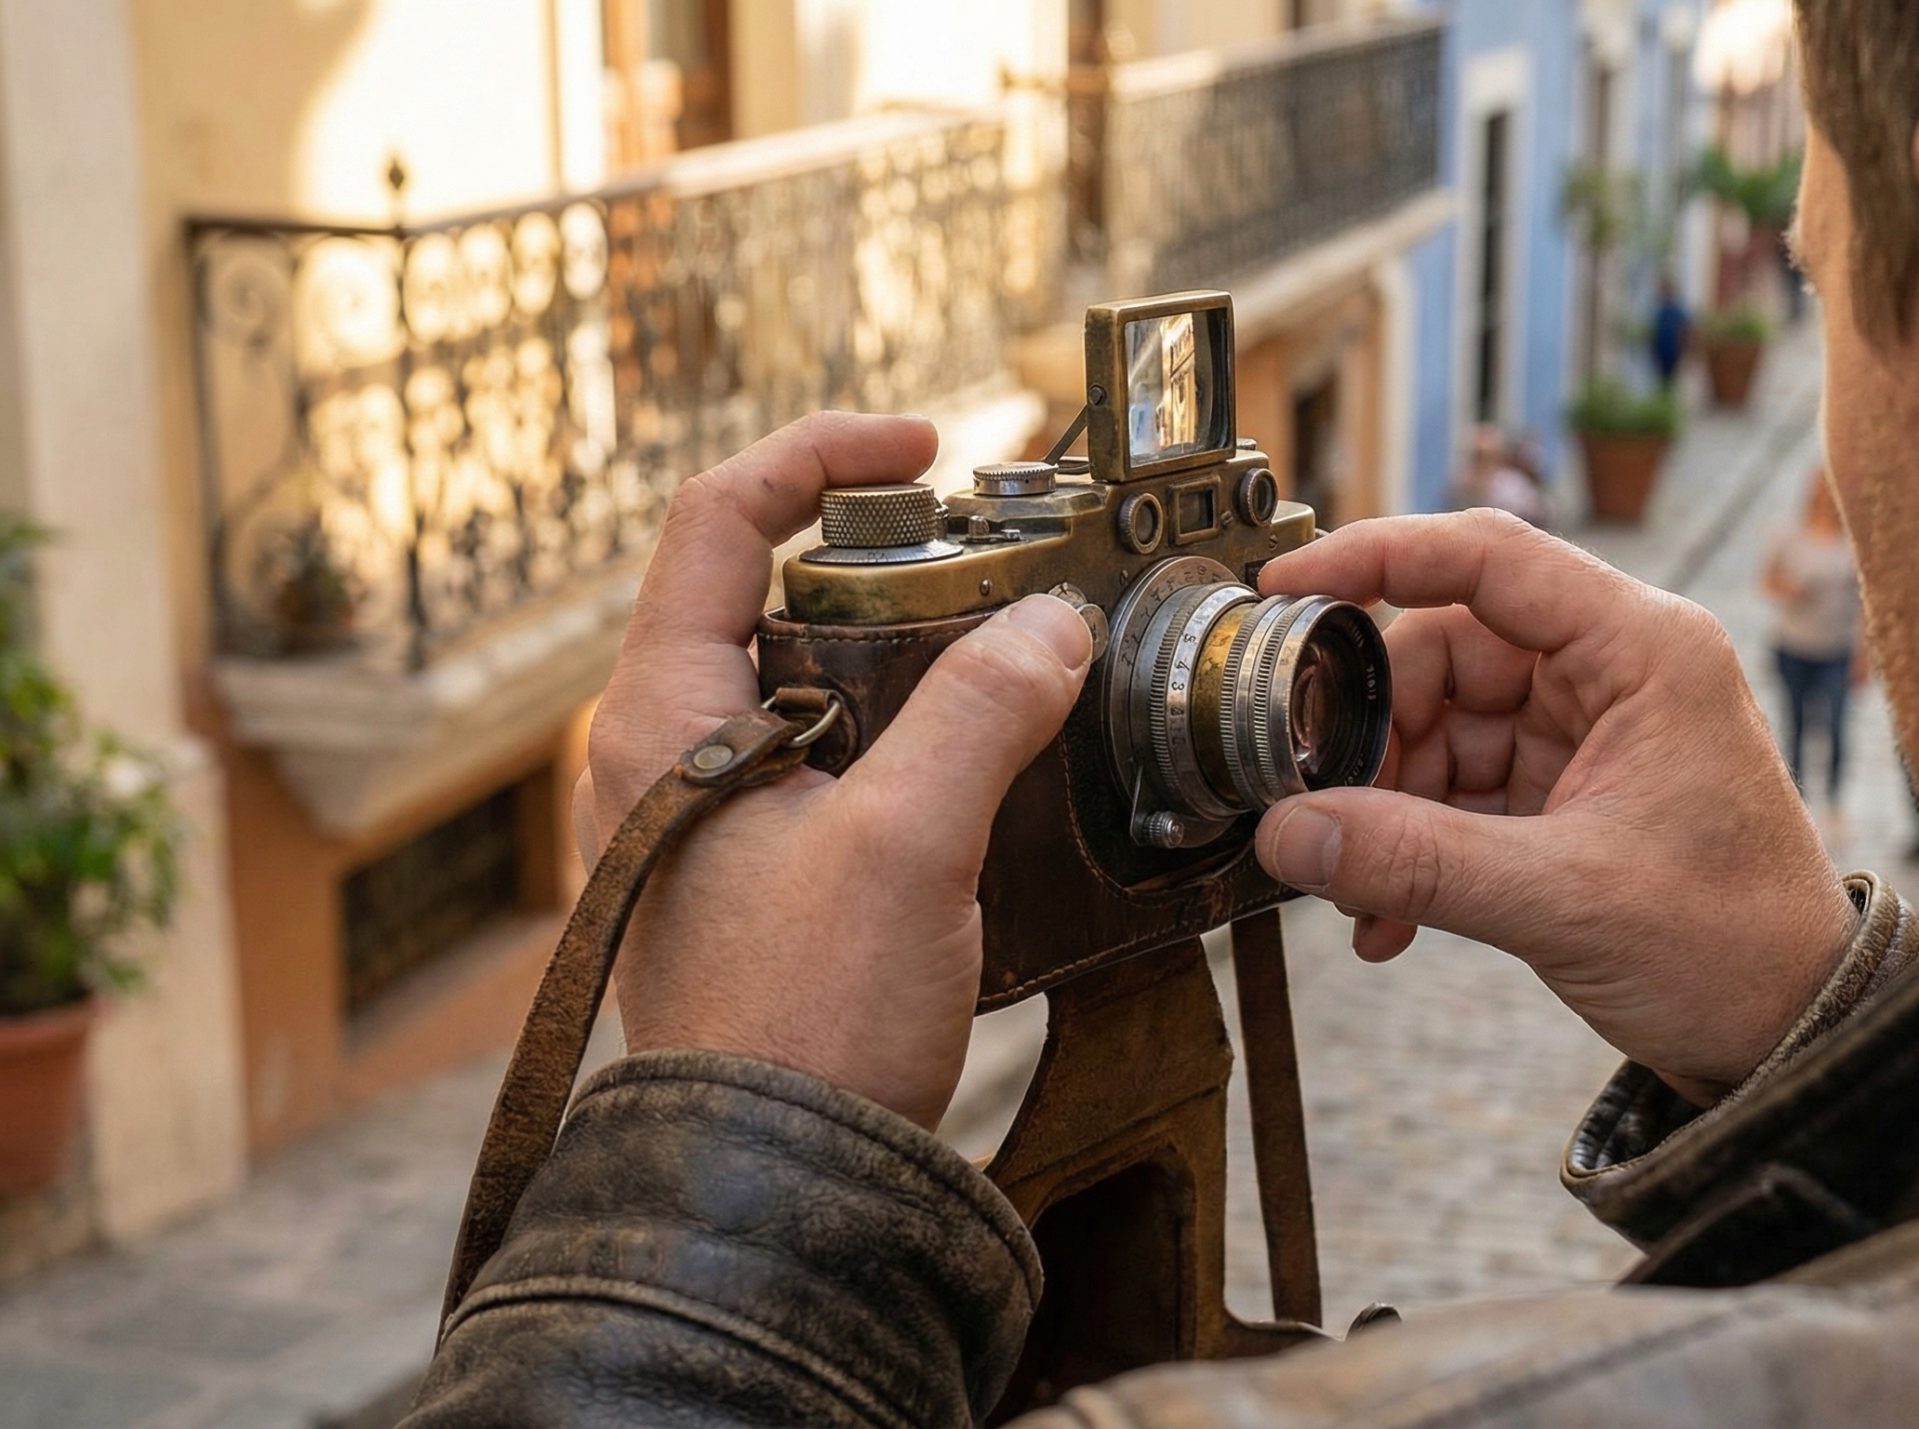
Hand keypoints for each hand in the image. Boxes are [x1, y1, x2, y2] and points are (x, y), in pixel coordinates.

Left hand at [573, 413, 1093, 1128]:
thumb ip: (980, 715)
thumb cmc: (800, 1027)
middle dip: (881, 552)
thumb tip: (1052, 627)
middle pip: (764, 588)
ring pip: (809, 675)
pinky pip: (833, 753)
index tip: (923, 446)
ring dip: (907, 644)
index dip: (816, 456)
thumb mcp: (905, 848)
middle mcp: (665, 752)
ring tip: (1008, 644)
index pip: (712, 519)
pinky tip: (988, 751)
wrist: (777, 1189)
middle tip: (988, 551)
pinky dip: (907, 724)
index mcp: (660, 718)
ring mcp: (707, 814)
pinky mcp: (757, 870)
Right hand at [1252, 511, 1853, 1100]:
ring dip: (1386, 809)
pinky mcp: (1565, 794)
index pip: (1488, 558)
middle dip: (1374, 738)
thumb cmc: (1731, 949)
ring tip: (1364, 895)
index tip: (1287, 587)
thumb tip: (1287, 832)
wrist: (1792, 1037)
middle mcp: (1613, 671)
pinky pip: (1455, 792)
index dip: (1376, 559)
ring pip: (1439, 728)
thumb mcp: (1564, 901)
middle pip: (1444, 654)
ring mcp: (1586, 732)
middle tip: (1322, 810)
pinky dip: (1412, 847)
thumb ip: (1416, 862)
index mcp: (1642, 649)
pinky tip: (1387, 919)